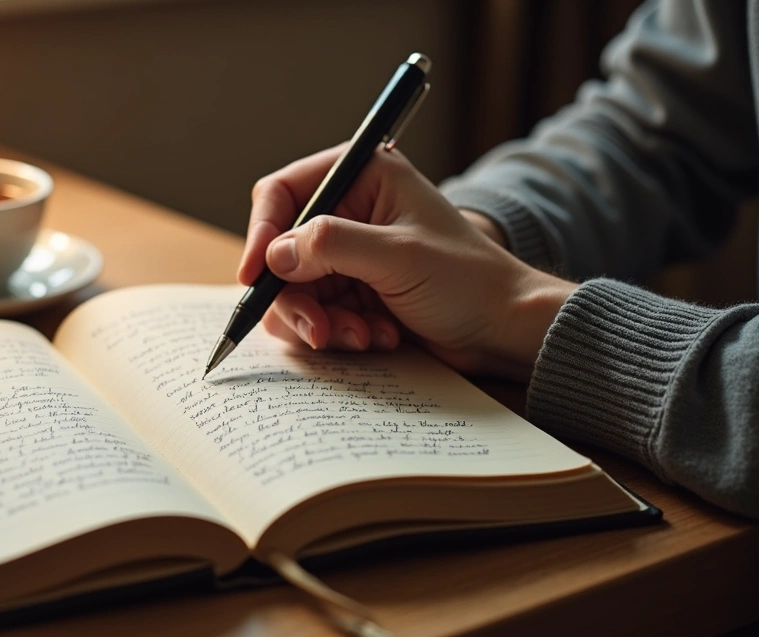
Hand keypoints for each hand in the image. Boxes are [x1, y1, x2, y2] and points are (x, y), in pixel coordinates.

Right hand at [237, 144, 574, 381]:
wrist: (504, 330)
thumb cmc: (469, 281)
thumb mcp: (400, 256)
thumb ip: (333, 247)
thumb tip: (274, 255)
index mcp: (363, 176)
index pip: (283, 193)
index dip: (262, 232)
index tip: (255, 275)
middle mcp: (348, 212)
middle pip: (279, 251)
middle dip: (297, 297)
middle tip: (319, 330)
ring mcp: (346, 256)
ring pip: (291, 290)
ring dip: (320, 321)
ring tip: (363, 337)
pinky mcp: (349, 294)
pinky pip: (312, 315)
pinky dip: (337, 333)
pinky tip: (377, 338)